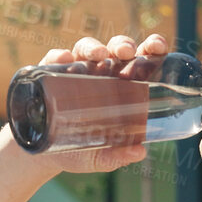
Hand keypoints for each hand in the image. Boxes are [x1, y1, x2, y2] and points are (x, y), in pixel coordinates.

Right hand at [27, 33, 170, 173]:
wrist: (43, 154)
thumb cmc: (80, 150)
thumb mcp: (100, 156)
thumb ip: (117, 156)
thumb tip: (139, 152)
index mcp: (122, 86)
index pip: (141, 60)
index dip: (152, 48)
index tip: (158, 46)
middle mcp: (100, 73)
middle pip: (115, 49)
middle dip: (123, 45)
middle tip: (127, 53)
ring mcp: (74, 70)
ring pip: (87, 48)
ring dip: (94, 47)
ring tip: (99, 55)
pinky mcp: (49, 73)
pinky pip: (54, 58)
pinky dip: (60, 55)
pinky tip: (65, 59)